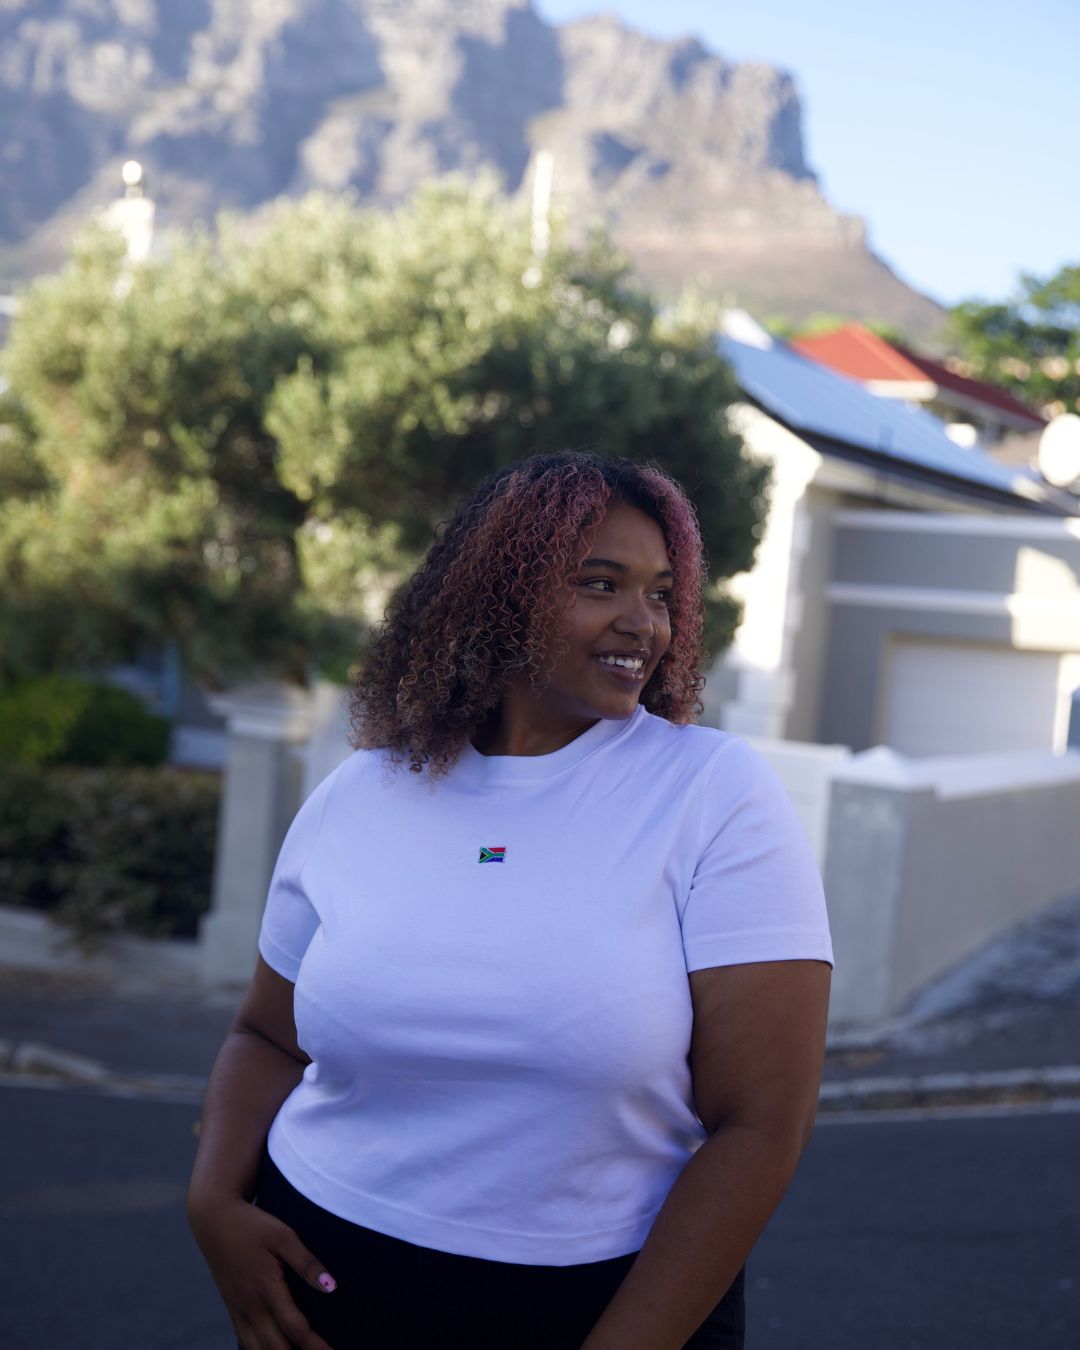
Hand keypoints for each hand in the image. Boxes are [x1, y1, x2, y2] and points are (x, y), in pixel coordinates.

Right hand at [188, 1193, 336, 1349]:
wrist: (213, 1220)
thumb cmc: (252, 1225)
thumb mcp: (283, 1236)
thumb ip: (306, 1262)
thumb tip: (332, 1287)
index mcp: (266, 1290)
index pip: (295, 1328)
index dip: (315, 1345)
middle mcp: (250, 1306)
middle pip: (275, 1348)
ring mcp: (238, 1310)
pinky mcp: (232, 1308)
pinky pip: (245, 1341)